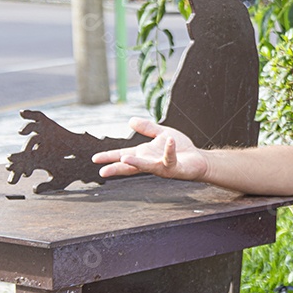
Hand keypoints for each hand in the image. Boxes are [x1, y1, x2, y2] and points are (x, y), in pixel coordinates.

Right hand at [92, 118, 208, 181]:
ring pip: (147, 166)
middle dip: (116, 168)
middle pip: (130, 166)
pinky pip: (170, 159)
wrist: (197, 158)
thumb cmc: (179, 148)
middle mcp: (150, 163)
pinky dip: (168, 150)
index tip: (95, 159)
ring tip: (124, 159)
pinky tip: (168, 140)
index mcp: (144, 154)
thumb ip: (147, 128)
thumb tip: (130, 120)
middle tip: (102, 172)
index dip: (109, 157)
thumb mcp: (161, 134)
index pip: (123, 156)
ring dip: (136, 162)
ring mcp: (161, 166)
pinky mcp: (174, 168)